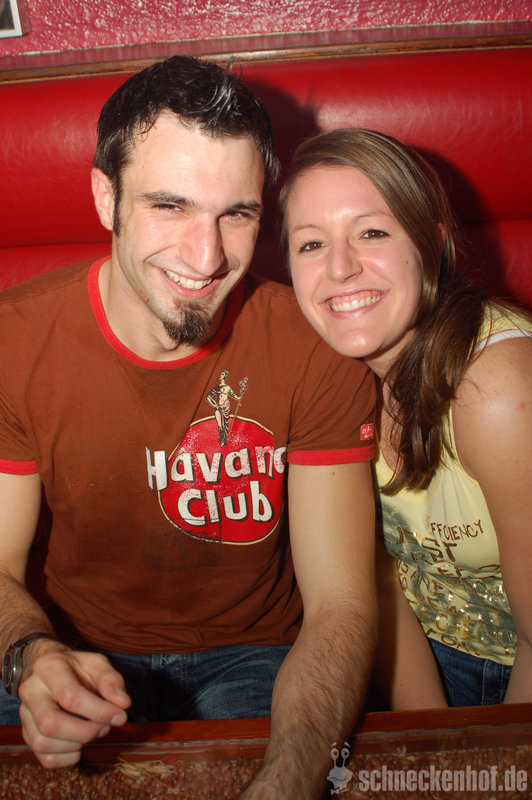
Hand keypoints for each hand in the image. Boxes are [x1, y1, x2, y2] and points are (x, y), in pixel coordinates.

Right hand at [18, 648, 130, 767]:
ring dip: (76, 745)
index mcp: (48, 667)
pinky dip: (68, 758)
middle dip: (85, 731)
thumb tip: (123, 703)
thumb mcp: (96, 663)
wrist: (53, 671)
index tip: (120, 715)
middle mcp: (30, 691)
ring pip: (43, 744)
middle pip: (50, 723)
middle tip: (105, 726)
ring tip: (94, 731)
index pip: (69, 696)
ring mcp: (25, 714)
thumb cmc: (77, 668)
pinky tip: (80, 743)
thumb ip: (111, 680)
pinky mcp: (27, 734)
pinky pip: (45, 758)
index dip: (98, 710)